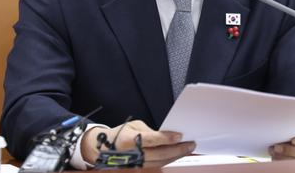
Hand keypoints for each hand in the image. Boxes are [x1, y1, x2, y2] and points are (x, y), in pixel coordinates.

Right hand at [80, 120, 194, 166]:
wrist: (103, 149)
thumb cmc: (120, 134)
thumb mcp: (134, 125)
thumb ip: (150, 131)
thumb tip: (167, 135)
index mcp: (130, 139)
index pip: (152, 140)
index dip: (166, 138)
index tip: (179, 135)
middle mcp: (134, 154)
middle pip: (160, 154)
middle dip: (178, 149)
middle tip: (191, 144)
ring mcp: (137, 163)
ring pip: (161, 162)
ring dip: (176, 156)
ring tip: (188, 149)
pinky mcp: (140, 169)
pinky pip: (158, 165)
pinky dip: (169, 160)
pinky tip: (177, 155)